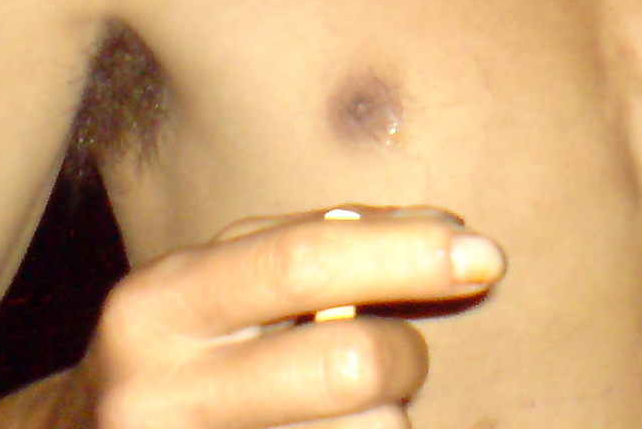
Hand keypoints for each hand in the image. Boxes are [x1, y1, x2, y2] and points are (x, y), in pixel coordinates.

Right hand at [73, 205, 505, 428]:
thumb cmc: (183, 358)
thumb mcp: (215, 291)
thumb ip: (313, 247)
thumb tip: (448, 232)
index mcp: (157, 306)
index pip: (299, 262)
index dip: (404, 254)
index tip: (486, 253)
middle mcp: (155, 393)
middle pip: (349, 365)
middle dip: (405, 356)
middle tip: (398, 360)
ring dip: (385, 425)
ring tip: (334, 418)